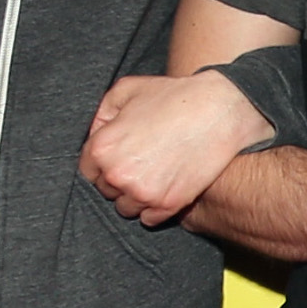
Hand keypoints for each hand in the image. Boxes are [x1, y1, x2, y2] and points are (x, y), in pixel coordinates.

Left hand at [82, 70, 270, 225]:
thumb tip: (96, 134)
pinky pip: (149, 219)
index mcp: (102, 148)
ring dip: (135, 196)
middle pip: (106, 191)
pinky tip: (165, 187)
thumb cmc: (174, 96)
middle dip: (120, 179)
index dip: (104, 163)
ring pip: (126, 208)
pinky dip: (154, 208)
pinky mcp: (168, 204)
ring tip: (154, 176)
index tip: (121, 157)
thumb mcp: (127, 88)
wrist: (218, 110)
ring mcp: (143, 193)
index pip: (87, 171)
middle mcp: (117, 174)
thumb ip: (102, 113)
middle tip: (143, 163)